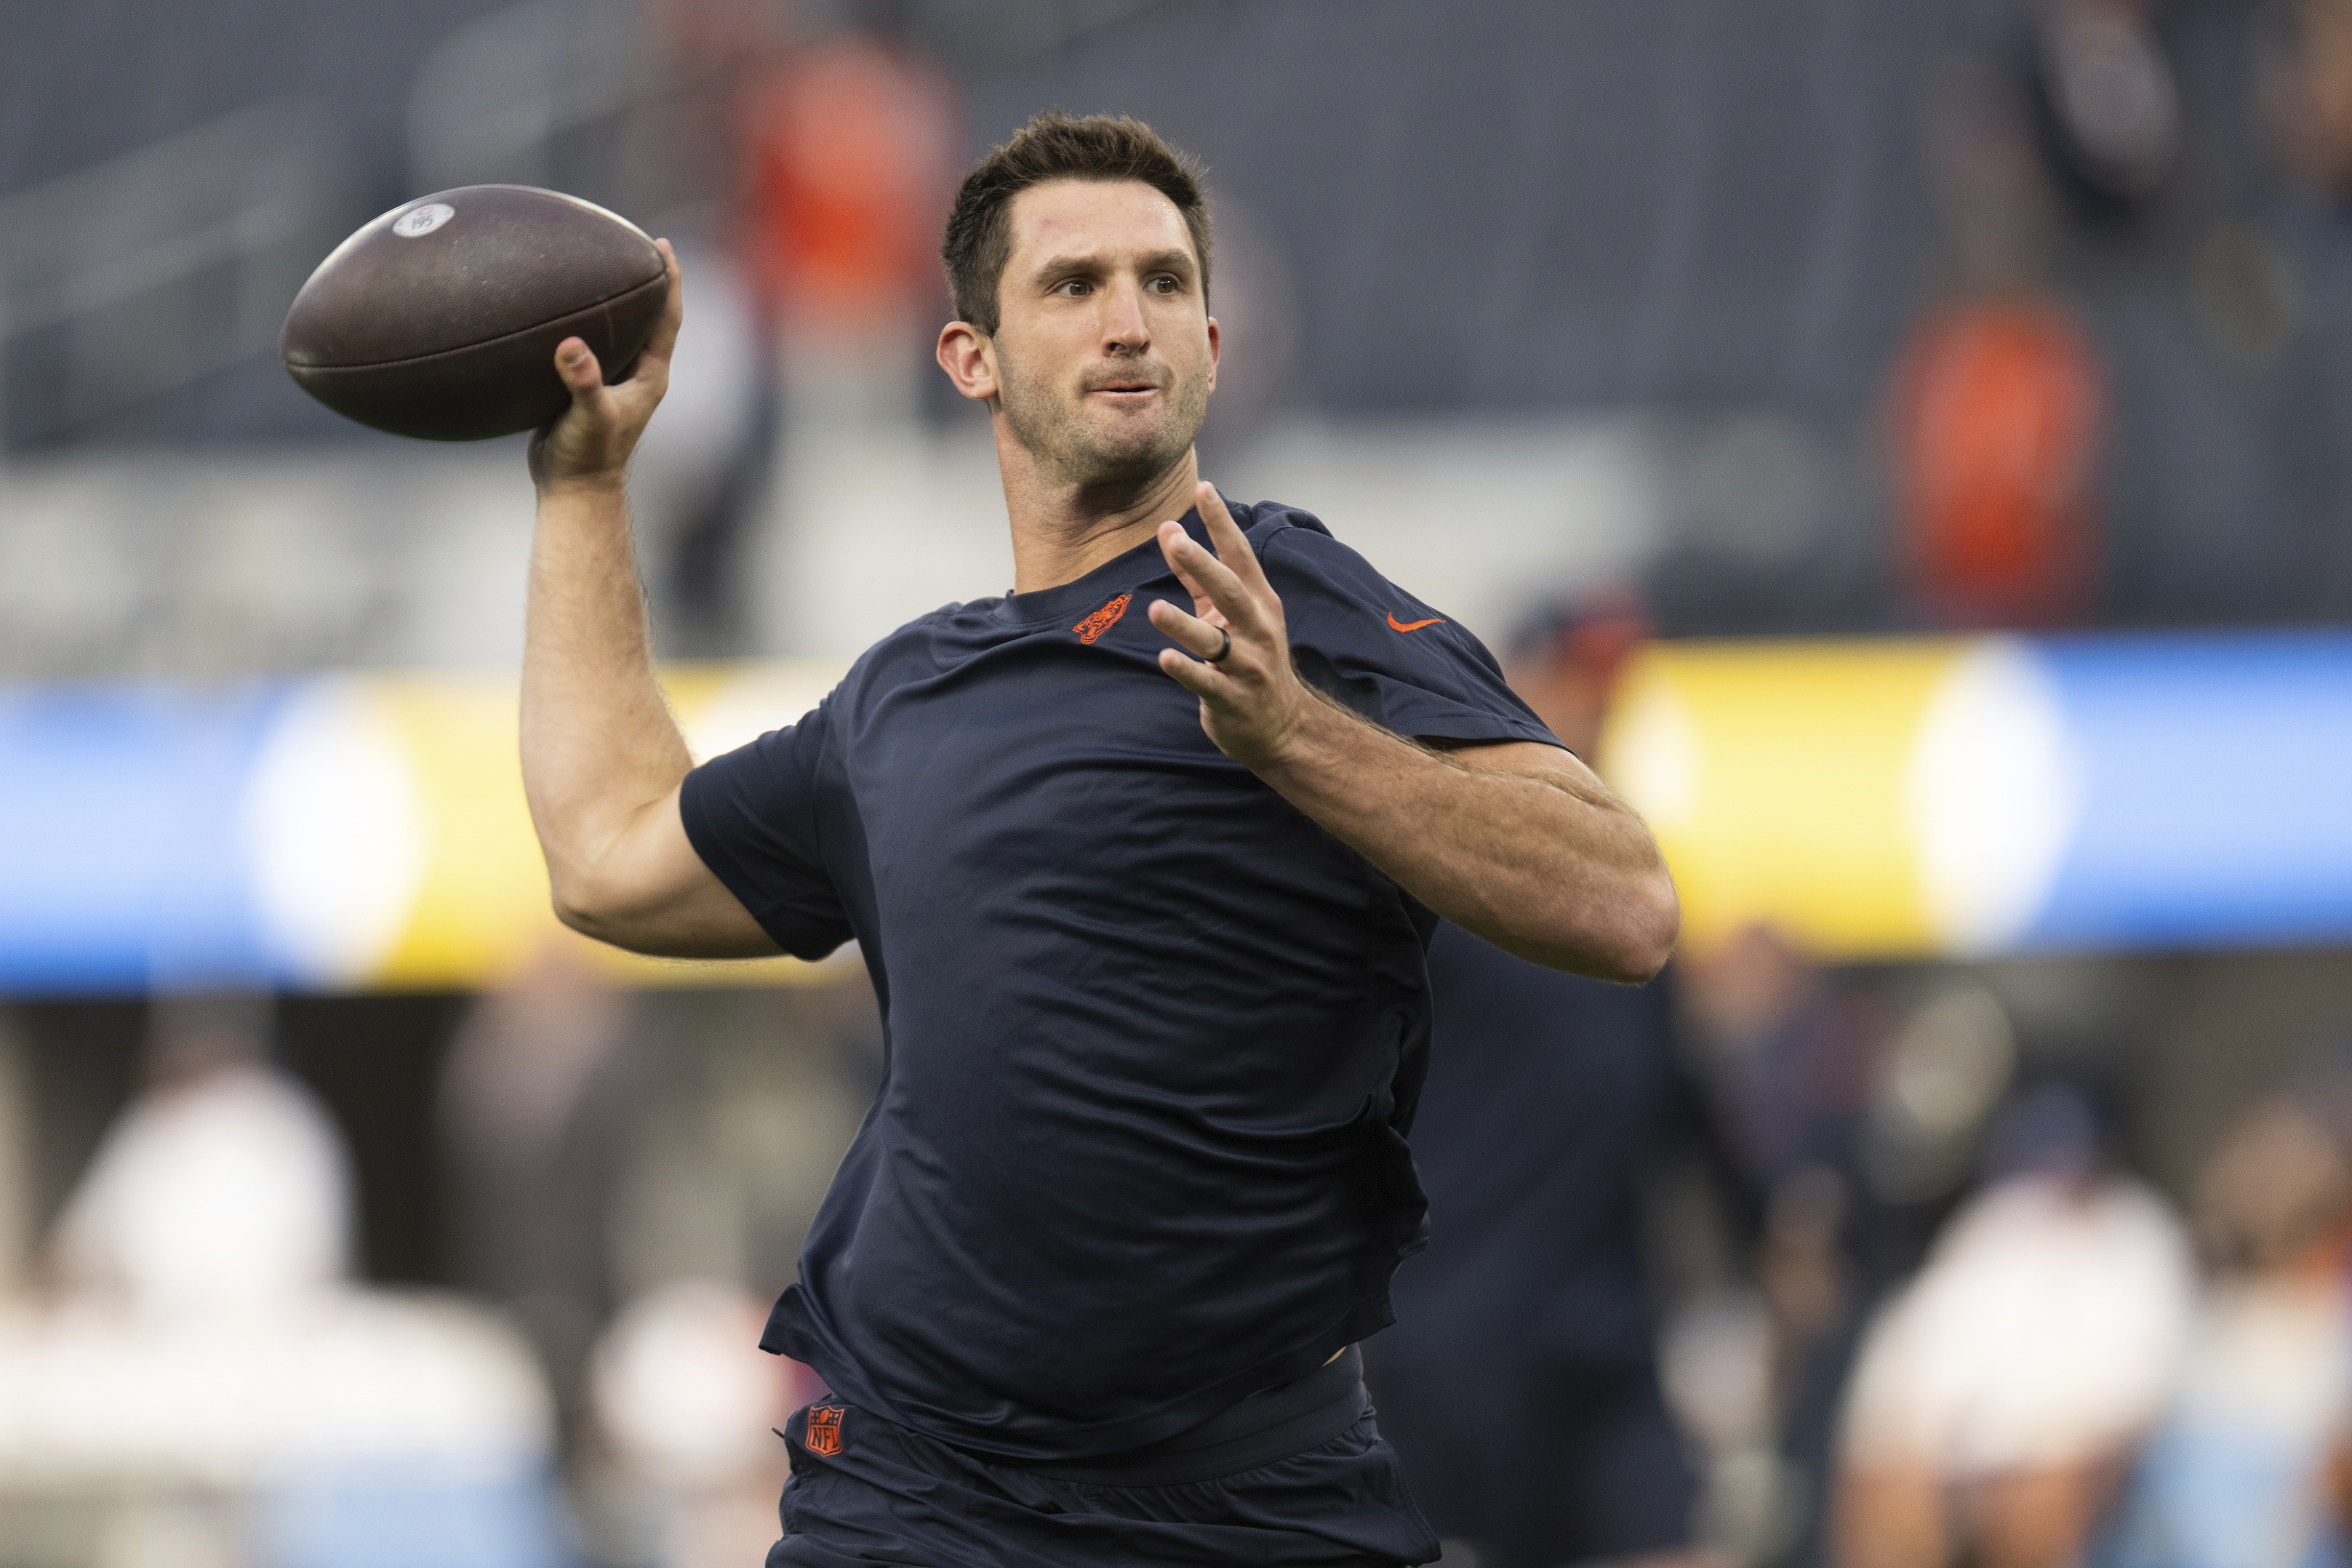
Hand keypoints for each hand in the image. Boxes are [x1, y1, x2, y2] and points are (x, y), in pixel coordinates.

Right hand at [527, 238, 682, 493]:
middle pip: (650, 316)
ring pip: (621, 330)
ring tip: (598, 264)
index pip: (668, 318)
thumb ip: (583, 382)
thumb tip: (571, 346)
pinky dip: (584, 323)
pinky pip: (592, 345)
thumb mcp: (588, 417)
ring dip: (615, 300)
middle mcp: (637, 374)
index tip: (662, 246)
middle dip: (645, 280)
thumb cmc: (588, 457)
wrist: (574, 489)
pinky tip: (561, 306)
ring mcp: (614, 380)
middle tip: (632, 241)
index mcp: (650, 375)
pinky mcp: (588, 388)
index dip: (669, 281)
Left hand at [1148, 482, 1313, 771]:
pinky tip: (1165, 658)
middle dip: (1203, 564)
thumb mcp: (1228, 615)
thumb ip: (1196, 577)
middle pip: (1230, 591)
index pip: (1240, 556)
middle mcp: (1256, 629)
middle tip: (1176, 538)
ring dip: (1185, 625)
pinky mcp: (1231, 698)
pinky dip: (1187, 671)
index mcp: (1258, 602)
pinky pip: (1206, 682)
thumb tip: (1168, 532)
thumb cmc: (1251, 659)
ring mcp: (1247, 665)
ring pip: (1214, 641)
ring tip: (1155, 609)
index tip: (1205, 489)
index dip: (1222, 523)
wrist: (1281, 725)